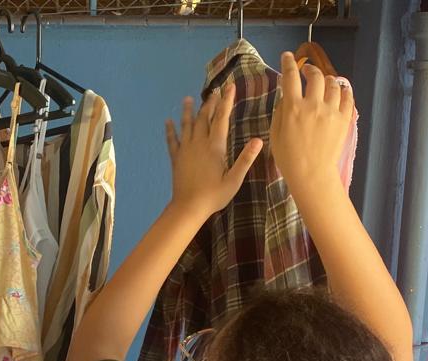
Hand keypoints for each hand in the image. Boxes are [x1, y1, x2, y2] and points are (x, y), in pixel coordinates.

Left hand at [165, 85, 263, 219]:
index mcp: (215, 147)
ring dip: (188, 111)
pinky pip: (172, 140)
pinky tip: (168, 122)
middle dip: (210, 103)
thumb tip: (258, 140)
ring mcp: (185, 149)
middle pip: (204, 117)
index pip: (221, 118)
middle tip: (214, 91)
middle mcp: (199, 143)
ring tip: (188, 99)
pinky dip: (170, 130)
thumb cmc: (214, 195)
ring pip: (187, 125)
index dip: (226, 101)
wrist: (188, 207)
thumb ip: (245, 159)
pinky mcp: (176, 158)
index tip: (229, 87)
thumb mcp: (234, 179)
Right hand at [269, 52, 353, 190]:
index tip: (287, 56)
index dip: (288, 63)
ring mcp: (331, 111)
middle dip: (310, 69)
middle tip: (307, 71)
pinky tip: (340, 92)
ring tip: (324, 82)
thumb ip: (280, 111)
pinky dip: (343, 91)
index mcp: (293, 108)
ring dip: (327, 80)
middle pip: (315, 76)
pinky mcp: (344, 119)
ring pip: (333, 84)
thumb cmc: (288, 157)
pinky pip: (347, 98)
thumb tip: (286, 96)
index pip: (290, 77)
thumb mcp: (275, 134)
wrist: (311, 174)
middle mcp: (313, 105)